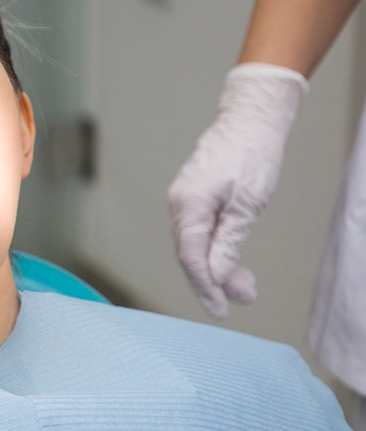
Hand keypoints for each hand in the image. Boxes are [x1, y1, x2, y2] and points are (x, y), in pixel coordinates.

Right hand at [167, 63, 307, 316]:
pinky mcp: (192, 197)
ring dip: (217, 266)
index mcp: (189, 206)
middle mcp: (179, 204)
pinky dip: (213, 248)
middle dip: (216, 281)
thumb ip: (229, 241)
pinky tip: (231, 257)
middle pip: (190, 254)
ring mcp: (183, 200)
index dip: (206, 287)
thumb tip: (216, 274)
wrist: (249, 120)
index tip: (222, 310)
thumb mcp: (248, 204)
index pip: (191, 258)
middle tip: (247, 296)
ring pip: (194, 244)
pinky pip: (197, 231)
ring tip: (247, 283)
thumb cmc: (251, 156)